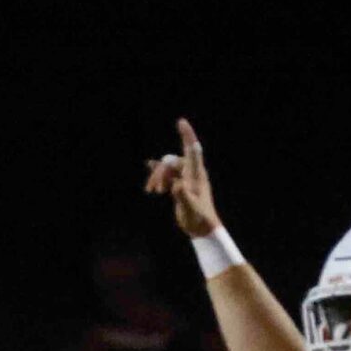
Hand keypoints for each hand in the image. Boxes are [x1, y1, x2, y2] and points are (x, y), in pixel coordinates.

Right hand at [143, 118, 221, 239]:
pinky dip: (158, 175)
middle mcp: (192, 173)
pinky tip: (150, 172)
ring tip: (153, 191)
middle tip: (154, 190)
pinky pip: (167, 174)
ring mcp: (186, 178)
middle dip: (160, 171)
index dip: (187, 135)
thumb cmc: (198, 218)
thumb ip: (183, 195)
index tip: (181, 121)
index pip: (192, 150)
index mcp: (197, 174)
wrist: (201, 228)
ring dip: (158, 177)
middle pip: (172, 161)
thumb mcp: (190, 208)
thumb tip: (176, 184)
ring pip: (168, 168)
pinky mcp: (180, 185)